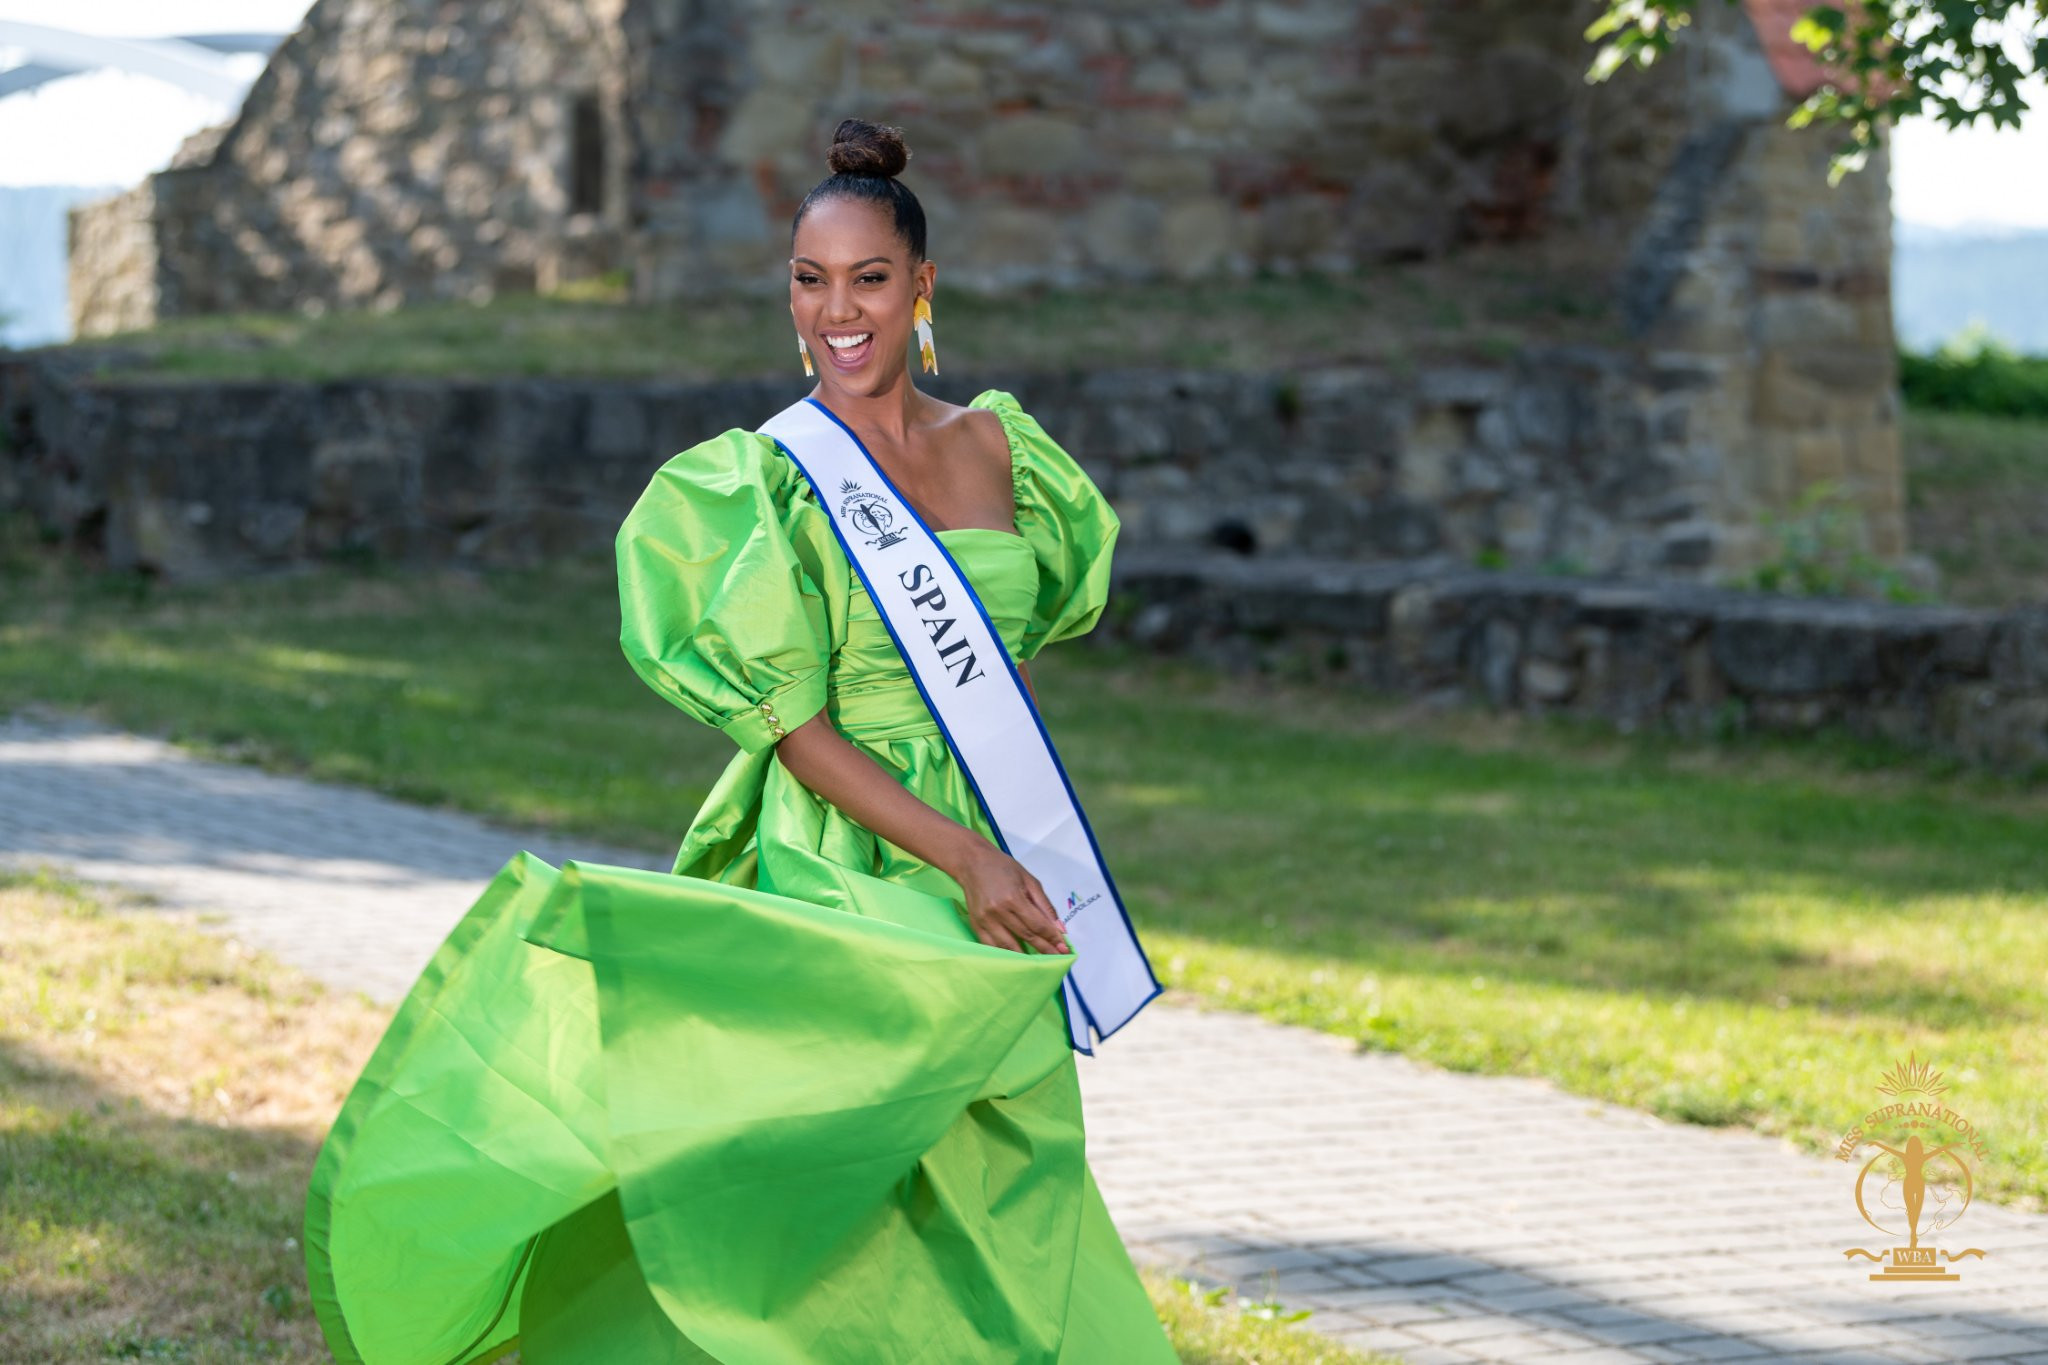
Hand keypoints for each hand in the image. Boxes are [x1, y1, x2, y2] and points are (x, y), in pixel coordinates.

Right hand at [950, 843, 1071, 955]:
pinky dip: (1005, 954)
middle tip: (1058, 957)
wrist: (972, 863)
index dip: (1052, 937)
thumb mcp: (1029, 880)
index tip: (1064, 948)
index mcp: (1014, 898)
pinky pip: (992, 946)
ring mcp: (985, 920)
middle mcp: (999, 912)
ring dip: (1026, 957)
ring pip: (1009, 945)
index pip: (1037, 924)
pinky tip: (1017, 959)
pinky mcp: (976, 925)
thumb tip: (1059, 928)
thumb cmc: (1003, 868)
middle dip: (1044, 948)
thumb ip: (1045, 905)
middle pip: (1026, 936)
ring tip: (1040, 962)